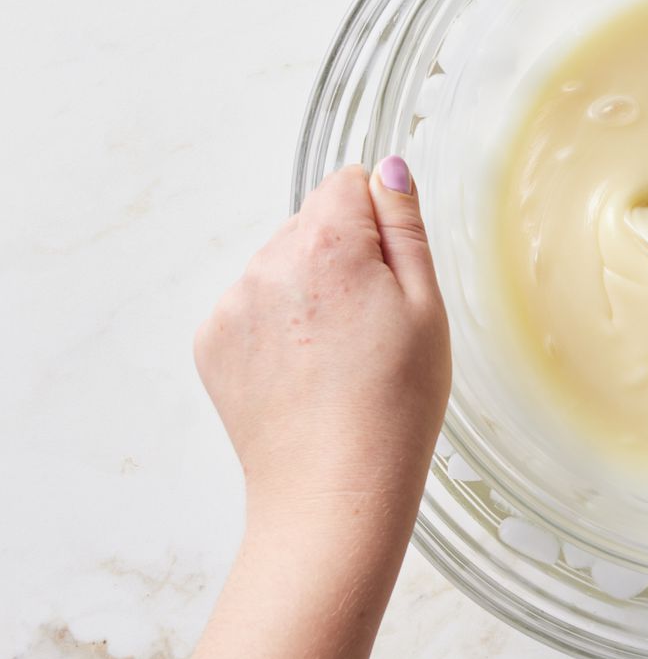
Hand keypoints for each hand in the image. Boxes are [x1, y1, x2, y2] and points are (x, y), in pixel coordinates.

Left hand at [176, 158, 449, 658]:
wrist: (334, 492)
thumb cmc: (396, 405)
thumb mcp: (426, 308)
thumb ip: (404, 227)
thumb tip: (390, 167)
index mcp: (327, 246)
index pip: (348, 183)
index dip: (379, 224)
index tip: (392, 275)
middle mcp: (267, 263)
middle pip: (311, 225)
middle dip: (343, 258)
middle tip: (373, 327)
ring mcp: (232, 305)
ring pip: (280, 267)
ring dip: (308, 292)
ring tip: (339, 358)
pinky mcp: (211, 342)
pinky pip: (251, 308)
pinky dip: (277, 328)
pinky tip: (306, 373)